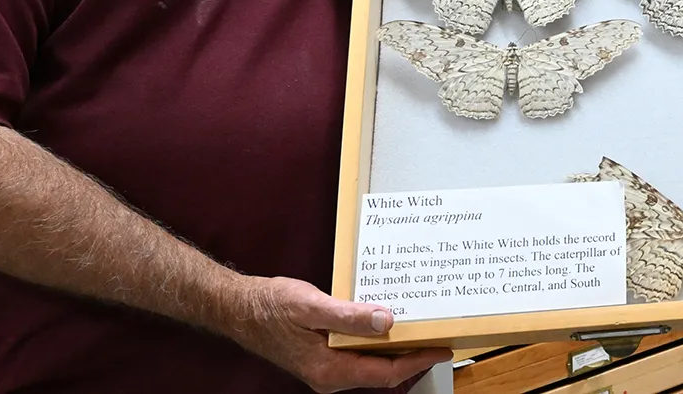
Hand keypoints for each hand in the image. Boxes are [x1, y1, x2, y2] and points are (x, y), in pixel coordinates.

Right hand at [225, 276, 450, 392]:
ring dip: (396, 347)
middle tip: (440, 334)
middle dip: (413, 355)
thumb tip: (385, 321)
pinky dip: (378, 341)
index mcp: (329, 369)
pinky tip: (388, 322)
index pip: (385, 373)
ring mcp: (326, 368)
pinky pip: (359, 353)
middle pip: (382, 371)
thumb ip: (347, 316)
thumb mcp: (311, 306)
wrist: (240, 309)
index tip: (441, 349)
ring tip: (422, 327)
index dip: (417, 361)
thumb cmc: (271, 307)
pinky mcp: (324, 356)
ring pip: (371, 362)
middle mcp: (330, 375)